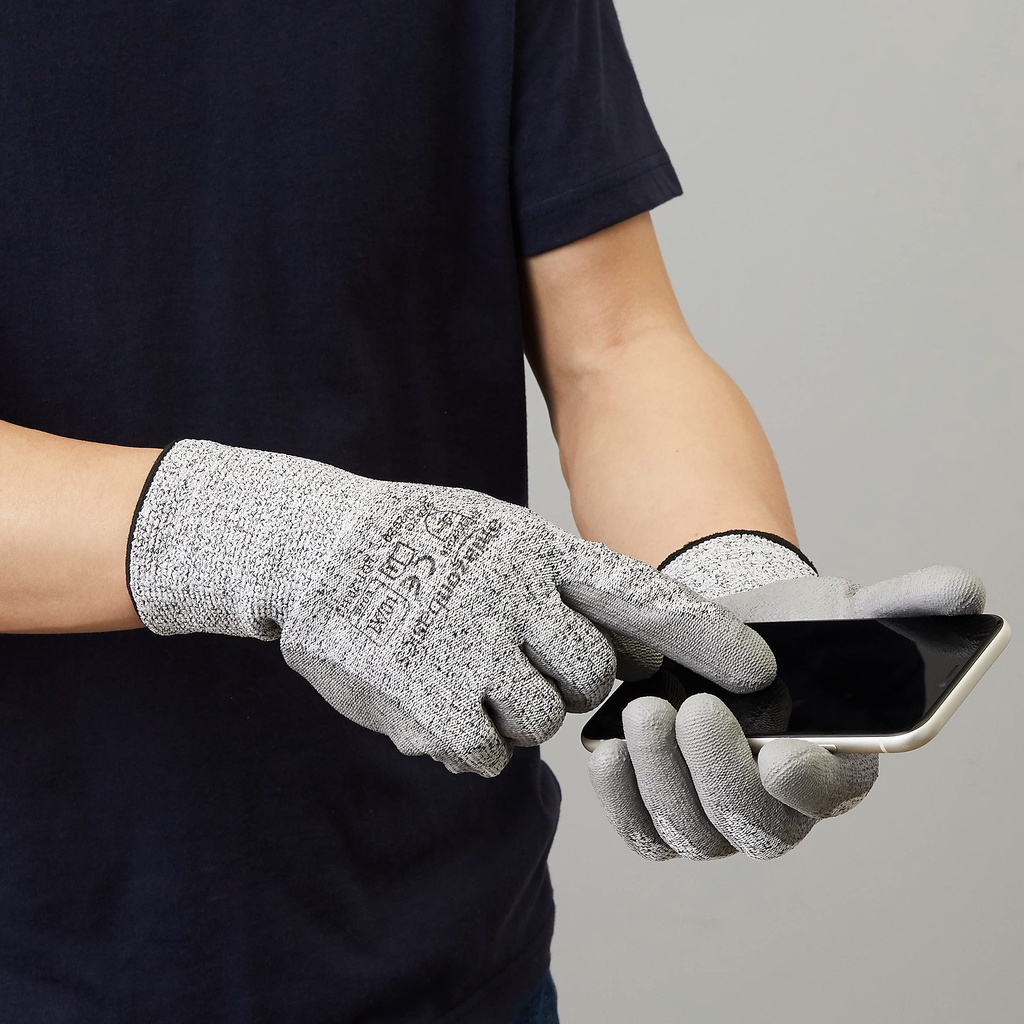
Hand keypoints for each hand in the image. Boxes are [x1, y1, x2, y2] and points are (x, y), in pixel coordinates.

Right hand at [127, 443, 775, 776]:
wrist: (314, 548)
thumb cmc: (415, 543)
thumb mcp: (496, 533)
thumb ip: (562, 588)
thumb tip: (628, 651)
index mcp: (536, 549)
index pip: (641, 597)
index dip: (704, 637)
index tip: (757, 669)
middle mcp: (514, 596)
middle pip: (591, 679)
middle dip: (565, 682)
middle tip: (513, 657)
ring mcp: (474, 649)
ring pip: (539, 721)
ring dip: (507, 709)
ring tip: (457, 665)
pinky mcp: (433, 702)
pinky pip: (487, 752)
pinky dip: (466, 737)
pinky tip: (430, 694)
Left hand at [588, 531, 985, 858]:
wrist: (723, 641)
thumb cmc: (791, 636)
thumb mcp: (846, 611)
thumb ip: (904, 604)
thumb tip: (962, 587)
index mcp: (833, 771)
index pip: (827, 797)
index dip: (809, 786)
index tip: (787, 754)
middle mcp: (775, 810)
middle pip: (752, 827)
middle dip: (719, 772)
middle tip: (694, 710)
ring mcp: (715, 818)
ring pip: (691, 832)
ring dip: (663, 777)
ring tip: (644, 712)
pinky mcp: (663, 811)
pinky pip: (642, 831)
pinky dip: (622, 799)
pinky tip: (606, 752)